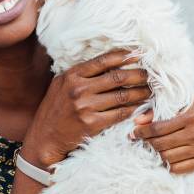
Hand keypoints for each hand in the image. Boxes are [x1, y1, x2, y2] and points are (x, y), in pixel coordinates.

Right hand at [21, 48, 150, 166]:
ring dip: (140, 93)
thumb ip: (81, 75)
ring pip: (122, 96)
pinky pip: (120, 114)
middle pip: (117, 77)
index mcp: (72, 76)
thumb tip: (108, 63)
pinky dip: (133, 110)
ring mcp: (85, 107)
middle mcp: (78, 89)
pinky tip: (140, 107)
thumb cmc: (55, 111)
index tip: (139, 54)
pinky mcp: (92, 124)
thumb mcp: (61, 86)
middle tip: (149, 74)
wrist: (44, 139)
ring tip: (149, 91)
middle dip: (138, 74)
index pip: (103, 61)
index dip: (124, 56)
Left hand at [131, 94, 193, 174]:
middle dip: (147, 144)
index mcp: (191, 116)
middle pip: (161, 145)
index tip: (133, 133)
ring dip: (156, 154)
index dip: (142, 132)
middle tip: (141, 141)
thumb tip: (138, 121)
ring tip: (153, 148)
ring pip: (168, 158)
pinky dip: (169, 165)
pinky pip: (179, 169)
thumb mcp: (187, 103)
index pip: (158, 128)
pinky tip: (165, 157)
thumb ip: (161, 110)